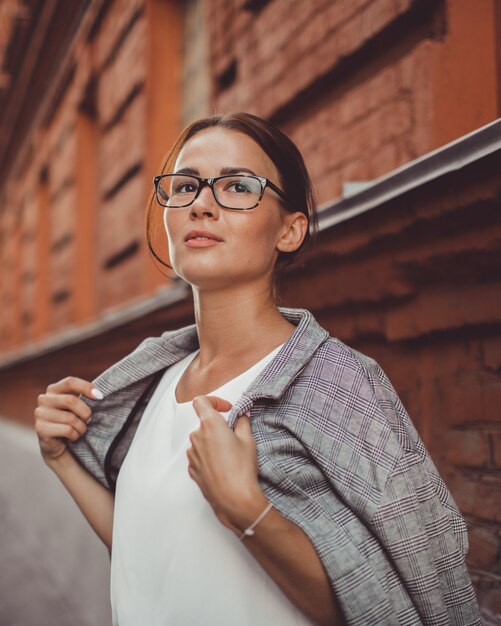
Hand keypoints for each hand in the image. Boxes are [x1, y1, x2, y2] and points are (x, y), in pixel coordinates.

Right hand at [34, 376, 103, 461]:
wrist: (58, 446)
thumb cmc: (71, 422)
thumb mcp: (77, 406)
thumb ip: (84, 397)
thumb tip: (99, 394)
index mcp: (53, 389)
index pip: (70, 382)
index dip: (86, 387)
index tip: (100, 396)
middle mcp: (44, 399)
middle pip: (71, 400)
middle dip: (85, 412)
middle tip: (89, 420)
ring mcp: (40, 414)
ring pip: (70, 418)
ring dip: (81, 427)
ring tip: (80, 430)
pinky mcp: (40, 428)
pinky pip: (67, 430)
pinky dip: (75, 435)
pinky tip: (73, 437)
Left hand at [187, 395, 263, 529]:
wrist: (234, 499)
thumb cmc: (241, 469)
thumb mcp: (248, 440)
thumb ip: (243, 422)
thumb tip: (242, 415)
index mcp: (210, 424)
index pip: (201, 401)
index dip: (214, 401)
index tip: (226, 409)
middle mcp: (196, 437)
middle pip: (204, 423)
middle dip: (218, 426)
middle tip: (235, 436)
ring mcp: (192, 454)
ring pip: (202, 440)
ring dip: (213, 442)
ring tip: (230, 455)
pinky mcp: (192, 468)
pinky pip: (199, 455)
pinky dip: (209, 456)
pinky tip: (223, 466)